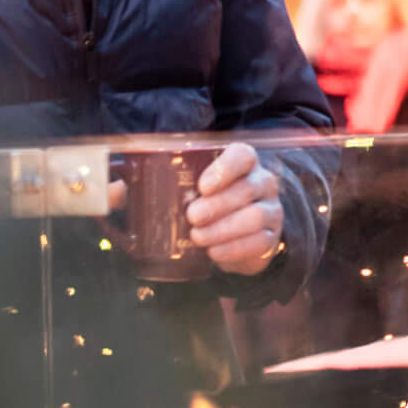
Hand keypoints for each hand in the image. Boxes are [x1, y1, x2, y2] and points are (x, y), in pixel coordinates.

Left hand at [186, 142, 286, 275]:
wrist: (233, 240)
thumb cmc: (208, 207)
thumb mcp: (193, 191)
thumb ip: (176, 187)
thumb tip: (135, 193)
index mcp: (244, 165)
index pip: (243, 156)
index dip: (225, 169)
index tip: (203, 187)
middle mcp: (263, 183)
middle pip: (248, 188)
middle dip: (217, 204)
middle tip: (193, 216)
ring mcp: (271, 210)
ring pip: (256, 216)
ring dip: (223, 229)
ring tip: (198, 236)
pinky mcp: (271, 237)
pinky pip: (259, 242)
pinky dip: (233, 249)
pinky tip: (213, 252)